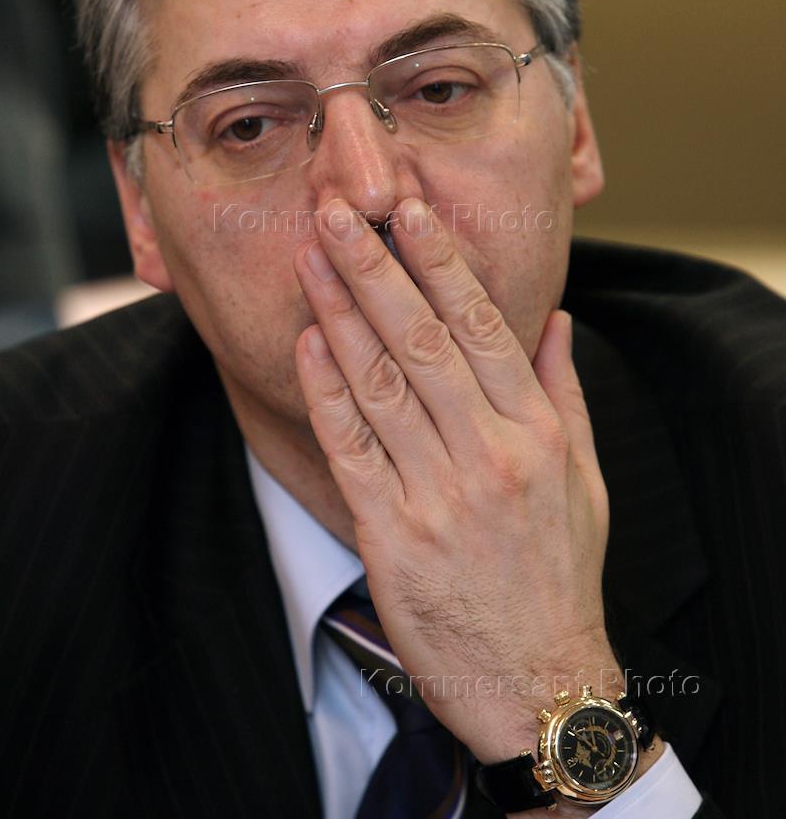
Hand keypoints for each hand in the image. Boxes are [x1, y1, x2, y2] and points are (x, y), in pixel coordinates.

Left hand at [294, 196, 620, 761]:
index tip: (411, 211)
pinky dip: (327, 392)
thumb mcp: (585, 478)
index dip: (442, 264)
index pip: (483, 327)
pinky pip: (351, 449)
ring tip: (311, 257)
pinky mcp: (392, 534)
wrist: (536, 681)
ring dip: (339, 313)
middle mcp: (488, 454)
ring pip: (380, 382)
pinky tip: (307, 343)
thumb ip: (565, 392)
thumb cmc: (560, 573)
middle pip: (422, 340)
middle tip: (338, 211)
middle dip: (375, 268)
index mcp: (537, 433)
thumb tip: (555, 319)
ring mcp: (437, 494)